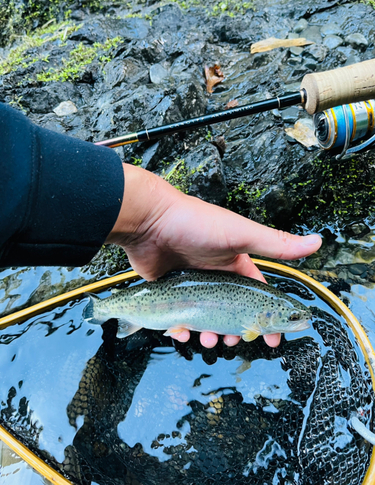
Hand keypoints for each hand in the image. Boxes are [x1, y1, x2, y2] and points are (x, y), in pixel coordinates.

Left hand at [106, 164, 321, 348]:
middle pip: (231, 311)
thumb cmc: (196, 224)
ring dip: (210, 333)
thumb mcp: (240, 235)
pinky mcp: (168, 290)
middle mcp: (214, 274)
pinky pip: (179, 316)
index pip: (257, 293)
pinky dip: (182, 328)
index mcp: (234, 263)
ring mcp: (191, 283)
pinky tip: (183, 333)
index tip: (274, 339)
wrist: (149, 221)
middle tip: (236, 342)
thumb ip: (276, 244)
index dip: (266, 317)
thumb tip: (316, 241)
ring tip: (208, 341)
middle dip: (236, 330)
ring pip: (206, 317)